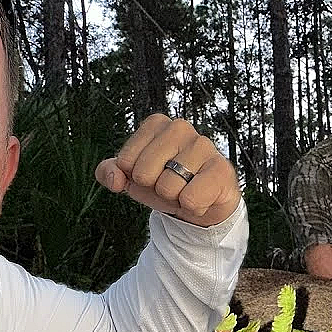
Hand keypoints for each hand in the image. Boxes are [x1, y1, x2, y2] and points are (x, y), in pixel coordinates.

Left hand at [95, 114, 240, 226]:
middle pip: (143, 174)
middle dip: (154, 188)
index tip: (151, 174)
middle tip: (169, 184)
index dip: (135, 177)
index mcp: (156, 124)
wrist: (200, 202)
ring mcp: (203, 145)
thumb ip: (109, 173)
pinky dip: (192, 207)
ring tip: (186, 189)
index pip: (125, 161)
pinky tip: (202, 196)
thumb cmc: (164, 182)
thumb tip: (115, 179)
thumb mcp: (131, 177)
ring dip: (174, 198)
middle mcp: (180, 127)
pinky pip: (191, 199)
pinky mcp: (222, 168)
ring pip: (167, 187)